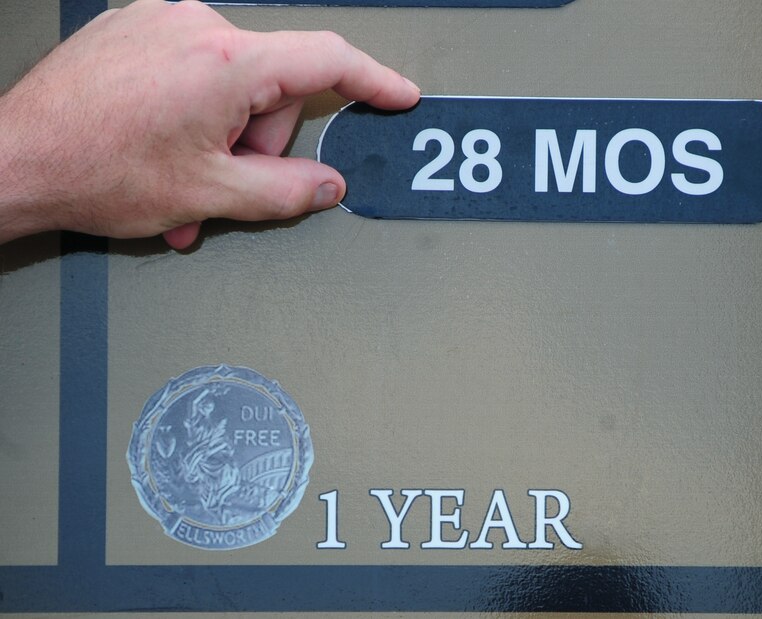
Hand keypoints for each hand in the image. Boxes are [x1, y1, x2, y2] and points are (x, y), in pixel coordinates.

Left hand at [0, 0, 419, 248]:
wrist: (13, 160)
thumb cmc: (94, 170)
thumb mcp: (211, 195)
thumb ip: (286, 191)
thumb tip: (326, 185)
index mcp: (226, 62)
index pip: (328, 60)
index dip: (374, 81)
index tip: (399, 95)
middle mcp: (197, 26)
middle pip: (274, 85)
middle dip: (261, 142)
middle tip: (225, 185)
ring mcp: (161, 22)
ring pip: (234, 83)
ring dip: (223, 136)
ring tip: (184, 180)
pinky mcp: (135, 28)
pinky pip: (194, 70)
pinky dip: (194, 113)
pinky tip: (166, 149)